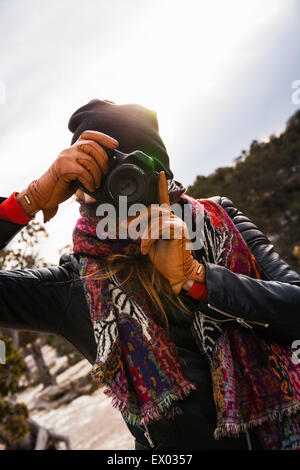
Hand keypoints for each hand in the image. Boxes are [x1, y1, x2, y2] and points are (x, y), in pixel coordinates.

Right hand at [16, 130, 118, 221]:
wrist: (45, 193)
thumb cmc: (65, 184)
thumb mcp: (79, 171)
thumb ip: (90, 165)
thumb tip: (109, 167)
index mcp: (74, 148)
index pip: (89, 135)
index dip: (103, 137)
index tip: (115, 145)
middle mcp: (69, 149)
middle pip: (92, 146)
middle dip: (103, 160)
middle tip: (105, 173)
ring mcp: (65, 157)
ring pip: (89, 160)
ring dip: (97, 175)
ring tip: (96, 184)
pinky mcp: (62, 167)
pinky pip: (82, 171)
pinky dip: (90, 181)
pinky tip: (90, 187)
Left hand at [129, 171, 204, 294]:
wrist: (176, 272)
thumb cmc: (163, 258)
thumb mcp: (148, 242)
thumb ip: (142, 230)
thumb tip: (126, 223)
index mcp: (166, 219)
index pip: (163, 199)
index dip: (161, 186)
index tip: (159, 173)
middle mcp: (173, 218)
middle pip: (153, 209)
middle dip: (136, 217)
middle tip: (124, 227)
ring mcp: (178, 223)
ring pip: (155, 219)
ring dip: (144, 233)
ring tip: (141, 246)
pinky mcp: (180, 230)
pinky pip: (160, 227)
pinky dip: (150, 238)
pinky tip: (146, 248)